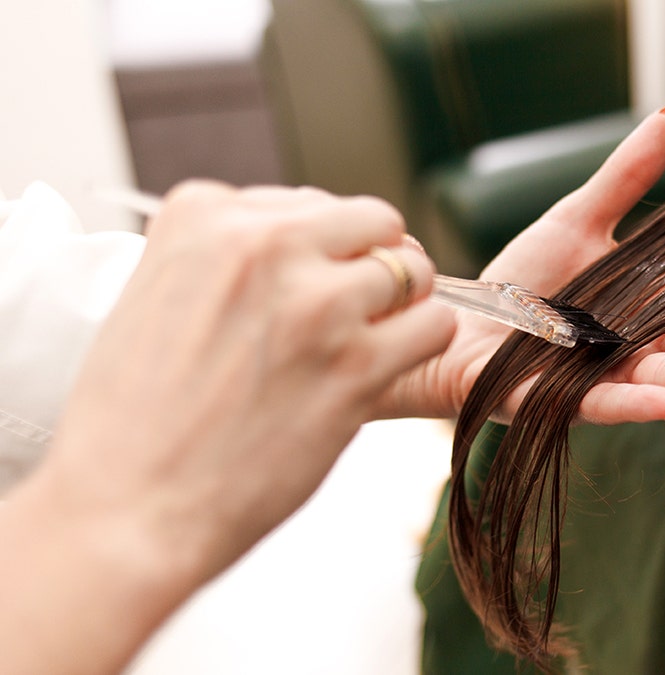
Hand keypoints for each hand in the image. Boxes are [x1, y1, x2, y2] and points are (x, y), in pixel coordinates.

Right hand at [38, 182, 455, 579]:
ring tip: (368, 346)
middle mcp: (262, 244)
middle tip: (356, 311)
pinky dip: (421, 346)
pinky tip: (385, 370)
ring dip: (403, 307)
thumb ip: (227, 260)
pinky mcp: (357, 365)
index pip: (305, 202)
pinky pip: (435, 325)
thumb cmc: (135, 420)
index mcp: (202, 215)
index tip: (298, 291)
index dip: (316, 251)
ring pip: (412, 270)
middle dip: (373, 262)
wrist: (126, 509)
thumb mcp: (155, 296)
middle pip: (371, 221)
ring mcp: (315, 303)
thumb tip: (301, 246)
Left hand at [377, 108, 664, 423]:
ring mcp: (599, 379)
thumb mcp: (579, 219)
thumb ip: (626, 178)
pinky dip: (637, 406)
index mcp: (647, 313)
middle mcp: (633, 350)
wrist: (460, 320)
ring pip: (662, 381)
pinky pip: (603, 405)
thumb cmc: (522, 279)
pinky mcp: (557, 401)